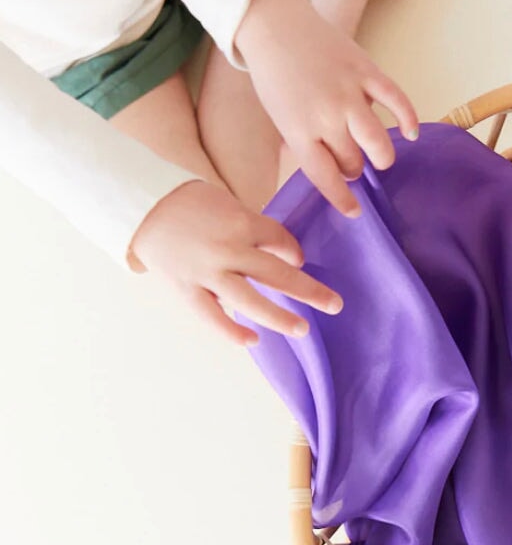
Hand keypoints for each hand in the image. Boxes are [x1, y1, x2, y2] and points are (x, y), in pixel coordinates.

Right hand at [128, 179, 343, 347]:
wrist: (144, 206)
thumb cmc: (191, 204)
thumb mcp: (229, 204)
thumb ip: (255, 229)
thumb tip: (285, 256)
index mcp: (241, 223)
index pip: (281, 242)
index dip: (293, 253)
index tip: (295, 261)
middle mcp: (228, 249)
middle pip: (277, 274)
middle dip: (309, 291)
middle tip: (335, 304)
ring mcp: (207, 272)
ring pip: (250, 300)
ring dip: (279, 317)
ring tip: (302, 329)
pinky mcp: (187, 288)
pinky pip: (212, 316)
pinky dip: (232, 331)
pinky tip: (253, 340)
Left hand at [233, 0, 418, 218]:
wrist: (275, 24)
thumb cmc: (275, 74)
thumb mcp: (279, 116)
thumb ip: (302, 143)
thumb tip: (327, 169)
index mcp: (299, 131)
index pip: (325, 177)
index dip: (342, 199)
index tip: (354, 211)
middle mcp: (325, 117)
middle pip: (353, 161)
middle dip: (355, 168)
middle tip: (353, 162)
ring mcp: (348, 93)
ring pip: (376, 141)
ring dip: (381, 156)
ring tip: (380, 156)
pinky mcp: (366, 71)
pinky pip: (396, 100)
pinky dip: (408, 119)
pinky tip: (411, 133)